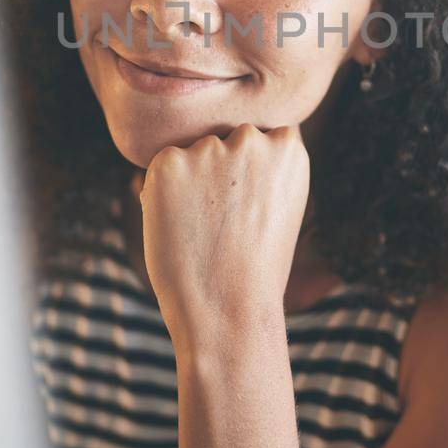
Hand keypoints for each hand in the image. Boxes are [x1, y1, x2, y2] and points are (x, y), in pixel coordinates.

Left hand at [136, 123, 310, 346]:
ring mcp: (209, 147)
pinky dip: (161, 197)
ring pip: (190, 157)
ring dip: (189, 184)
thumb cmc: (255, 268)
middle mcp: (251, 137)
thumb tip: (213, 143)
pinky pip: (160, 172)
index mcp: (288, 146)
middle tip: (223, 224)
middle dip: (216, 174)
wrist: (230, 310)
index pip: (256, 140)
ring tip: (203, 231)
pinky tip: (180, 229)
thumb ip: (258, 166)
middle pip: (220, 142)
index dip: (245, 177)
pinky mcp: (168, 163)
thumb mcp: (277, 205)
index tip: (249, 210)